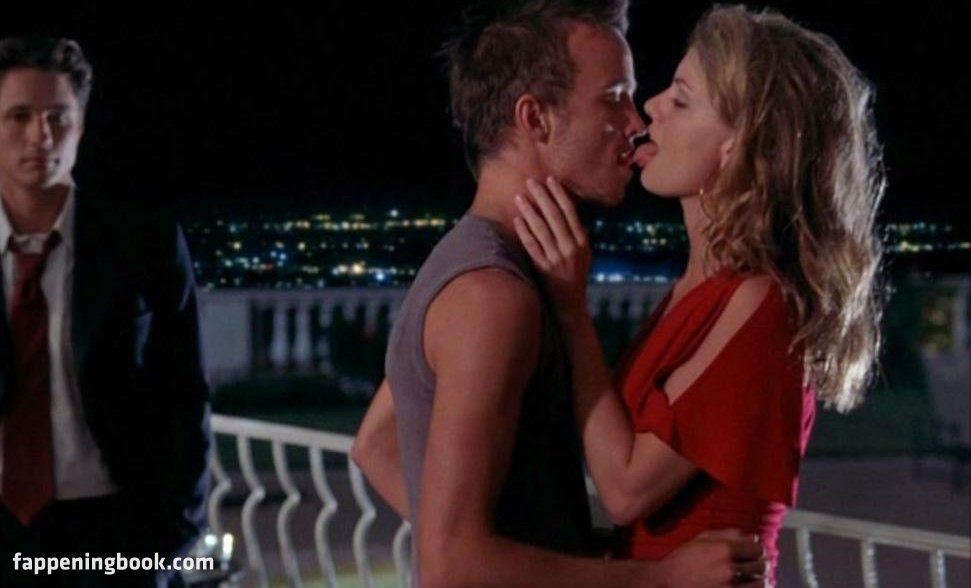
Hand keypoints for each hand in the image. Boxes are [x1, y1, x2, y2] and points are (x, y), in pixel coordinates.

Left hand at [513, 176, 591, 315]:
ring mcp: (556, 259)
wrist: (571, 303)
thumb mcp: (584, 253)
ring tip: (519, 197)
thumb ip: (577, 234)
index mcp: (581, 241)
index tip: (550, 180)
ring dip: (529, 211)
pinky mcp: (543, 268)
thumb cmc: (576, 275)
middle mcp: (570, 248)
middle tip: (530, 182)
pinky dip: (524, 232)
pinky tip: (517, 220)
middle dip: (542, 197)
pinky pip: (532, 246)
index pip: (570, 212)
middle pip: (554, 216)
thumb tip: (568, 211)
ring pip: (541, 229)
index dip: (559, 194)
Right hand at [652, 529, 768, 586]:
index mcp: (723, 550)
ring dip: (760, 580)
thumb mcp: (700, 539)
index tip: (754, 552)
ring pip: (760, 584)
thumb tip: (749, 535)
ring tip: (754, 579)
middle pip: (761, 566)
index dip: (757, 549)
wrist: (667, 583)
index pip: (757, 548)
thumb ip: (726, 534)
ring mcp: (729, 587)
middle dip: (761, 564)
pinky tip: (748, 586)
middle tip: (756, 565)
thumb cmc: (682, 561)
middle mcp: (729, 569)